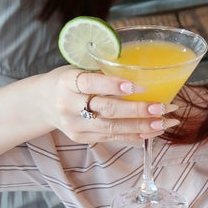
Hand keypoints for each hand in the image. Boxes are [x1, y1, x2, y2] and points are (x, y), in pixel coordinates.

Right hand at [44, 66, 178, 144]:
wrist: (42, 103)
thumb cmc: (68, 81)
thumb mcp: (78, 69)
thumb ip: (102, 72)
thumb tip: (142, 70)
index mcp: (67, 82)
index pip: (91, 84)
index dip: (114, 85)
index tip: (137, 85)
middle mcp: (68, 105)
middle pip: (106, 110)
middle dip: (137, 110)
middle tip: (162, 107)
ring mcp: (75, 125)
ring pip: (112, 128)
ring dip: (142, 126)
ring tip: (164, 122)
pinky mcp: (82, 138)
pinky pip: (112, 138)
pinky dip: (134, 135)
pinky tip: (152, 132)